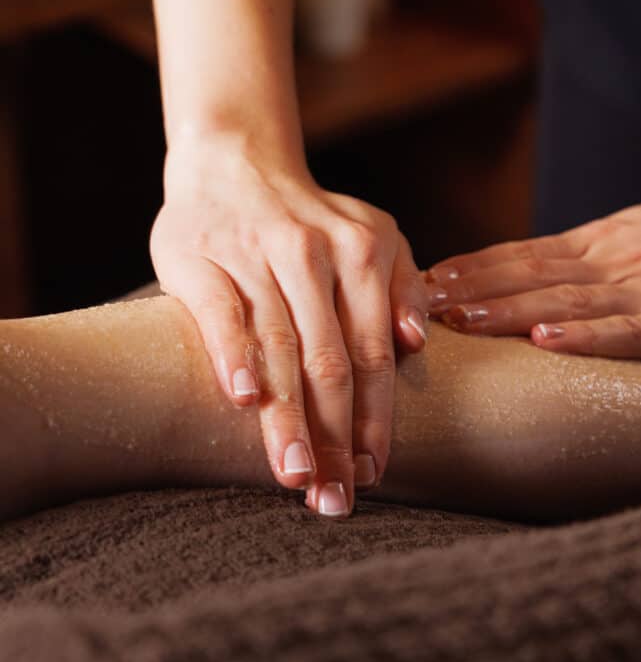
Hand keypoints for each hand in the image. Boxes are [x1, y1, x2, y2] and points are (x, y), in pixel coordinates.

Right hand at [151, 132, 426, 516]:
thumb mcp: (374, 234)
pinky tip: (243, 402)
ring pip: (280, 347)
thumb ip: (402, 284)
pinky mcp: (202, 259)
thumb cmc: (312, 219)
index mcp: (364, 251)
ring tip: (296, 476)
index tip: (374, 473)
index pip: (375, 351)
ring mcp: (257, 254)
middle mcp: (314, 253)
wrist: (235, 162)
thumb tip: (416, 343)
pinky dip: (235, 356)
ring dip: (288, 417)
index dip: (375, 417)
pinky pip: (222, 314)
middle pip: (330, 361)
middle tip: (335, 498)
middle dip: (336, 436)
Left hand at [426, 180, 640, 365]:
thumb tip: (541, 266)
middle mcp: (613, 263)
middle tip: (417, 301)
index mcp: (603, 243)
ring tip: (460, 319)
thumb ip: (592, 253)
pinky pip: (626, 332)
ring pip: (565, 301)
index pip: (524, 253)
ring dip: (508, 310)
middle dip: (471, 289)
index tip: (427, 277)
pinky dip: (583, 336)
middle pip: (530, 275)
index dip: (473, 266)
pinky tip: (546, 342)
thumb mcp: (640, 235)